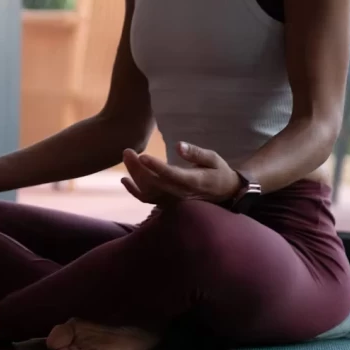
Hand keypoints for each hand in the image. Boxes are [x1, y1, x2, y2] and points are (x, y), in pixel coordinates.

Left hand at [121, 142, 241, 204]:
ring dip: (134, 175)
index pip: (171, 175)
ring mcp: (173, 201)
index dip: (155, 166)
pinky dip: (134, 191)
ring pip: (148, 191)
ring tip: (127, 157)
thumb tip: (179, 146)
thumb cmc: (218, 172)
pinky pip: (148, 200)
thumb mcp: (213, 158)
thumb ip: (196, 153)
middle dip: (138, 167)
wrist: (225, 194)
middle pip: (155, 183)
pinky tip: (124, 180)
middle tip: (127, 151)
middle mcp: (181, 194)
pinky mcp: (168, 203)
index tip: (142, 155)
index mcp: (193, 181)